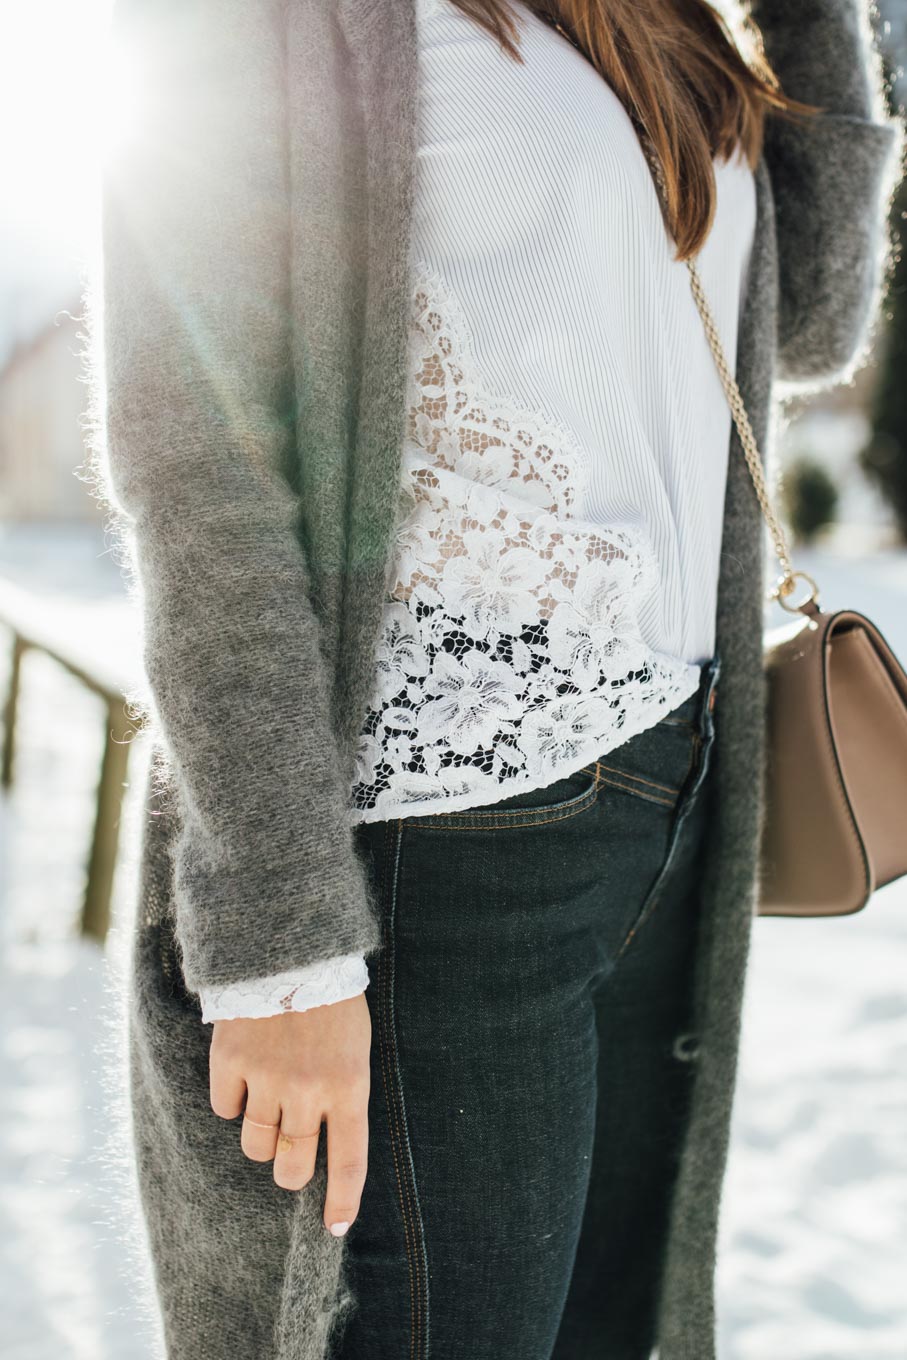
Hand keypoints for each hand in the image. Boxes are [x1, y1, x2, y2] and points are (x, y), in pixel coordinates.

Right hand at [209, 992, 371, 1234]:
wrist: (290, 950)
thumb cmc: (331, 1000)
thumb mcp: (354, 1046)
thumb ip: (341, 1093)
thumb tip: (323, 1145)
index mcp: (349, 1085)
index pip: (349, 1160)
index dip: (342, 1200)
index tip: (335, 1227)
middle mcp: (308, 1090)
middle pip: (292, 1166)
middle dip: (290, 1170)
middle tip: (288, 1155)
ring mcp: (267, 1078)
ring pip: (255, 1145)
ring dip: (260, 1137)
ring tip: (266, 1105)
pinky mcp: (230, 1063)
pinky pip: (225, 1109)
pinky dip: (232, 1100)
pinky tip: (244, 1074)